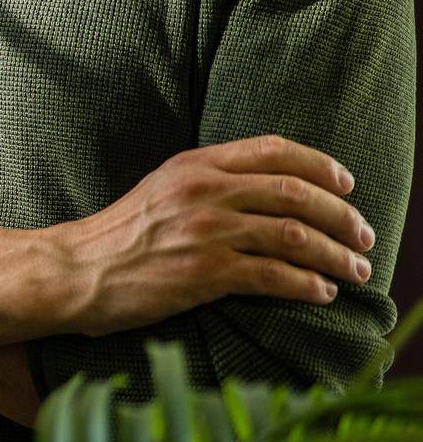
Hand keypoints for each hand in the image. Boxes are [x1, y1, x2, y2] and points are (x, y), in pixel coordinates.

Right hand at [63, 134, 375, 337]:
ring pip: (292, 235)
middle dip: (340, 214)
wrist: (77, 270)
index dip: (319, 164)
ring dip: (334, 253)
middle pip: (294, 192)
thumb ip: (209, 180)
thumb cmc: (121, 234)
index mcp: (196, 163)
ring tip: (356, 268)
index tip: (347, 184)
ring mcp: (205, 231)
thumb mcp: (164, 186)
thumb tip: (265, 187)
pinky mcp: (204, 273)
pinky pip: (273, 275)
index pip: (273, 149)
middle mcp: (204, 190)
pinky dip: (307, 283)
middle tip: (364, 235)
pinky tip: (322, 291)